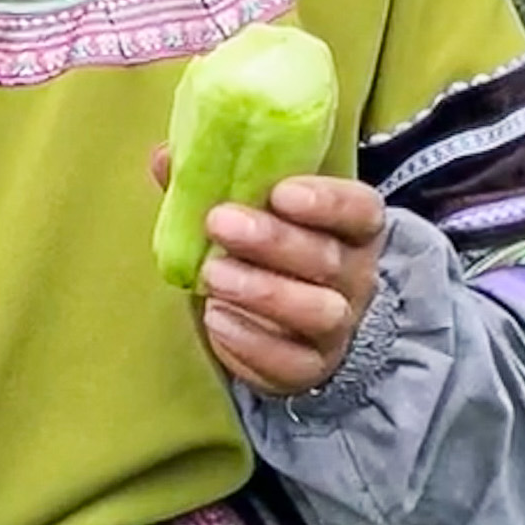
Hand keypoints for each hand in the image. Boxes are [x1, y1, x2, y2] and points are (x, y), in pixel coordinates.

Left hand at [157, 153, 384, 396]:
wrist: (285, 326)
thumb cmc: (264, 250)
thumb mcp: (249, 210)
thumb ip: (213, 182)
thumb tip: (164, 158)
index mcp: (349, 227)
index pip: (360, 209)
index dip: (326, 200)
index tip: (280, 192)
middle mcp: (354, 276)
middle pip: (329, 258)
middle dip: (274, 240)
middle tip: (219, 222)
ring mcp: (338, 326)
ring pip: (320, 312)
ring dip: (263, 291)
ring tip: (212, 274)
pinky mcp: (310, 366)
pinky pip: (292, 361)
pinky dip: (251, 342)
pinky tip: (215, 317)